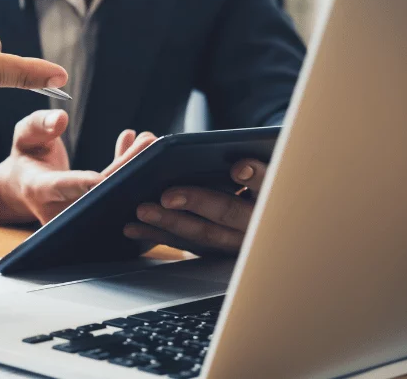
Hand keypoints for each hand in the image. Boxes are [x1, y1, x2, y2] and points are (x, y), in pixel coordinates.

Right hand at [0, 122, 155, 228]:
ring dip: (132, 166)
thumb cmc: (25, 158)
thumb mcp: (24, 136)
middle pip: (97, 191)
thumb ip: (38, 125)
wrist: (25, 187)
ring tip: (149, 140)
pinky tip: (133, 143)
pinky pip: (114, 190)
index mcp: (39, 189)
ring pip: (111, 192)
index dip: (83, 184)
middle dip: (125, 168)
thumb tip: (60, 119)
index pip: (62, 187)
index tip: (102, 178)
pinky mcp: (94, 209)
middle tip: (148, 143)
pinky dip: (126, 168)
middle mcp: (61, 207)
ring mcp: (79, 212)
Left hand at [123, 159, 268, 253]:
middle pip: (229, 213)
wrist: (262, 223)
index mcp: (275, 195)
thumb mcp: (261, 168)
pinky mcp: (213, 251)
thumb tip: (209, 154)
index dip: (255, 176)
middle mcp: (258, 223)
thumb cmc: (255, 181)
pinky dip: (157, 235)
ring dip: (169, 223)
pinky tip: (132, 227)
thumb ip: (245, 161)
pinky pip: (184, 244)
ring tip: (141, 210)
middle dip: (197, 203)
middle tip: (166, 196)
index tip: (237, 167)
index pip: (270, 183)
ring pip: (204, 234)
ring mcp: (236, 242)